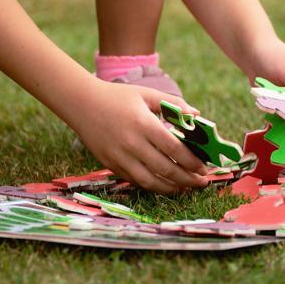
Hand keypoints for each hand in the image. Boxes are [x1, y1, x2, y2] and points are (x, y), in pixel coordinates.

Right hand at [67, 81, 207, 193]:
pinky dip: (153, 186)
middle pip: (166, 169)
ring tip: (186, 188)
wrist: (81, 103)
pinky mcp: (110, 165)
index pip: (174, 149)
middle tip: (202, 182)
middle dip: (188, 179)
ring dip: (172, 188)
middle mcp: (132, 144)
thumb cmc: (117, 97)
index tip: (204, 167)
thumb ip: (173, 104)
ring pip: (151, 182)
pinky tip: (165, 185)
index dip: (192, 162)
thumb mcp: (146, 94)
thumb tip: (197, 115)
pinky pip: (136, 181)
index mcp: (144, 124)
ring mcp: (120, 157)